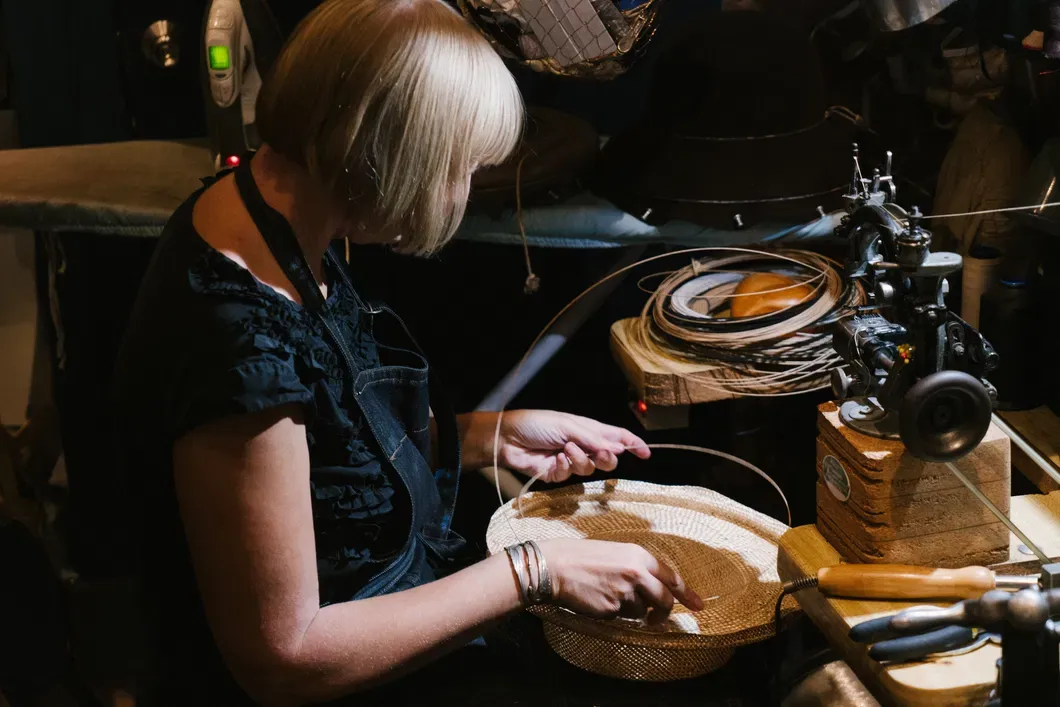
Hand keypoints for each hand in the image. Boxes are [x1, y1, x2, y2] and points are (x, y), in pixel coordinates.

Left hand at [471, 410, 650, 482]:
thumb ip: (593, 439)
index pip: (617, 437)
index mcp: (588, 430)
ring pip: (591, 470)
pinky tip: (554, 459)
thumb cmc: (536, 424)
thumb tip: (618, 448)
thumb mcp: (568, 426)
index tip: (646, 453)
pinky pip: (571, 475)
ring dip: (581, 459)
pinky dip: (565, 466)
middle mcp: (583, 446)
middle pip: (609, 458)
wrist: (508, 439)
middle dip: (608, 458)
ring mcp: (571, 462)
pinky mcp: (558, 475)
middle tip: (601, 453)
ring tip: (565, 449)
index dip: (633, 444)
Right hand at [539, 538, 703, 623]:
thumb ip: (637, 568)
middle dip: (663, 612)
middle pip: (665, 600)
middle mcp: (637, 573)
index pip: (671, 577)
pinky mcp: (613, 609)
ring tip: (608, 594)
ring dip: (631, 609)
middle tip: (657, 618)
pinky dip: (615, 612)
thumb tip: (654, 586)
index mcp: (639, 555)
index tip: (698, 605)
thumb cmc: (582, 556)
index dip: (687, 594)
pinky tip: (599, 599)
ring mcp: (626, 592)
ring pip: (641, 611)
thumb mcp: (616, 553)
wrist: (556, 566)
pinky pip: (622, 616)